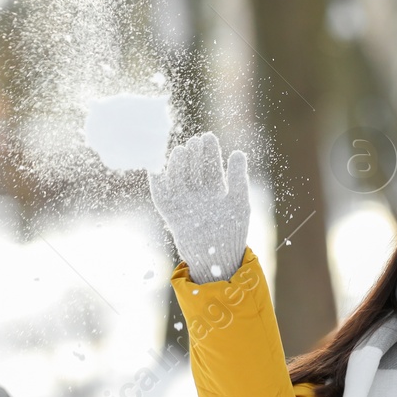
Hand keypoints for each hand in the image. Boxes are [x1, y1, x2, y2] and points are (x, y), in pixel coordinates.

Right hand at [147, 132, 250, 283]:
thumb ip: (238, 178)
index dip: (209, 151)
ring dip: (178, 164)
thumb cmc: (232, 233)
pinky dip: (158, 182)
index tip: (208, 136)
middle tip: (195, 141)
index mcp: (215, 191)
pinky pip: (161, 196)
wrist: (217, 260)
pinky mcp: (171, 214)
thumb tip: (237, 152)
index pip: (210, 165)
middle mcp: (198, 195)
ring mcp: (184, 204)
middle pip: (193, 168)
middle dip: (193, 154)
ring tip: (182, 151)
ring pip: (177, 178)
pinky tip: (157, 168)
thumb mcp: (239, 203)